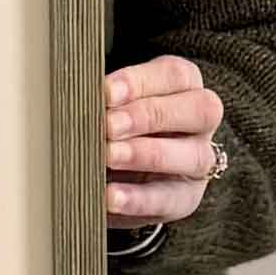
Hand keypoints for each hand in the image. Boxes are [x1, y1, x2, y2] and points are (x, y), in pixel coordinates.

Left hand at [102, 55, 224, 224]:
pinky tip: (110, 196)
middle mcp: (200, 122)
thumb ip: (103, 100)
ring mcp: (198, 161)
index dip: (140, 82)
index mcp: (185, 86)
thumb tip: (75, 98)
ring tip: (108, 157)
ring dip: (145, 155)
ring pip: (193, 156)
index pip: (176, 75)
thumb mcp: (114, 104)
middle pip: (198, 111)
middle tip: (108, 125)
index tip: (105, 92)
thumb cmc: (115, 123)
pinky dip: (138, 198)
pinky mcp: (186, 198)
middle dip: (147, 116)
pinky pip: (171, 199)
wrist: (121, 169)